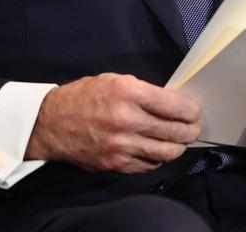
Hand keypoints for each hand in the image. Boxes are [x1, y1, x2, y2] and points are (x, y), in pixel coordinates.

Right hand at [25, 73, 201, 172]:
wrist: (50, 123)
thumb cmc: (85, 97)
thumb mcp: (117, 80)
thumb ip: (146, 92)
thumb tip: (174, 103)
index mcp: (129, 94)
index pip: (176, 106)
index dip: (192, 110)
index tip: (195, 111)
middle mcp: (126, 121)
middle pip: (175, 131)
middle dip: (191, 130)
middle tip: (194, 127)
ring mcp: (120, 145)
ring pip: (166, 152)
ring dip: (178, 147)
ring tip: (180, 141)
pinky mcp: (114, 164)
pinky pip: (148, 165)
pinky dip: (158, 159)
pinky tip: (158, 151)